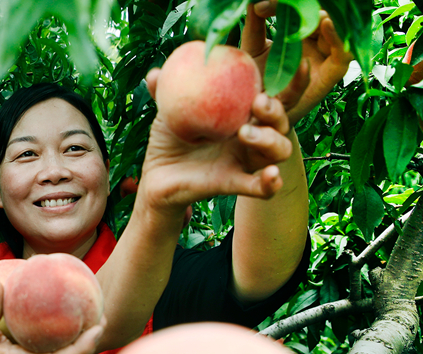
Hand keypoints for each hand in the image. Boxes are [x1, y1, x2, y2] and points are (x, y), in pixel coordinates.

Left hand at [138, 70, 292, 221]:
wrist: (156, 176)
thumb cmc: (169, 138)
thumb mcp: (167, 113)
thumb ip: (164, 92)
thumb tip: (154, 74)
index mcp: (242, 113)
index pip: (275, 94)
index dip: (293, 81)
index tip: (300, 63)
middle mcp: (251, 136)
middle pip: (281, 121)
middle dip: (277, 109)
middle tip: (258, 102)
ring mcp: (245, 160)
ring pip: (278, 151)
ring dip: (270, 140)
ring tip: (245, 133)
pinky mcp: (235, 183)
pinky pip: (260, 188)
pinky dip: (269, 183)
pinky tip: (271, 177)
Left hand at [242, 1, 352, 124]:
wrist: (251, 119)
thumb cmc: (252, 84)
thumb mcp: (252, 50)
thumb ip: (255, 26)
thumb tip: (252, 1)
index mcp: (299, 32)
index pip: (300, 9)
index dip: (283, 4)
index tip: (260, 6)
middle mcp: (316, 42)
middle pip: (323, 15)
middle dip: (309, 6)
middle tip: (292, 1)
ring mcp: (326, 57)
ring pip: (338, 29)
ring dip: (328, 16)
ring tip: (315, 9)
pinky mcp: (332, 75)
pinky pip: (343, 55)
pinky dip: (339, 38)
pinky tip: (326, 24)